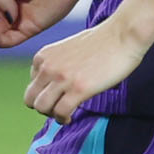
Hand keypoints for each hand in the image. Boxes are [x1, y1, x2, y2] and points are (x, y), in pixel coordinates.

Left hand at [25, 14, 144, 120]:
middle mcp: (48, 67)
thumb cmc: (102, 42)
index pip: (31, 85)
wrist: (122, 35)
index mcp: (43, 56)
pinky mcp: (79, 89)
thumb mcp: (68, 50)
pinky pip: (61, 112)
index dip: (43, 94)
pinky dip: (63, 119)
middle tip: (57, 109)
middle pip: (30, 99)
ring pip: (42, 107)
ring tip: (63, 115)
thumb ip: (56, 64)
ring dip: (51, 115)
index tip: (56, 97)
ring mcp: (62, 78)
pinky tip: (70, 117)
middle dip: (43, 108)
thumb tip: (55, 85)